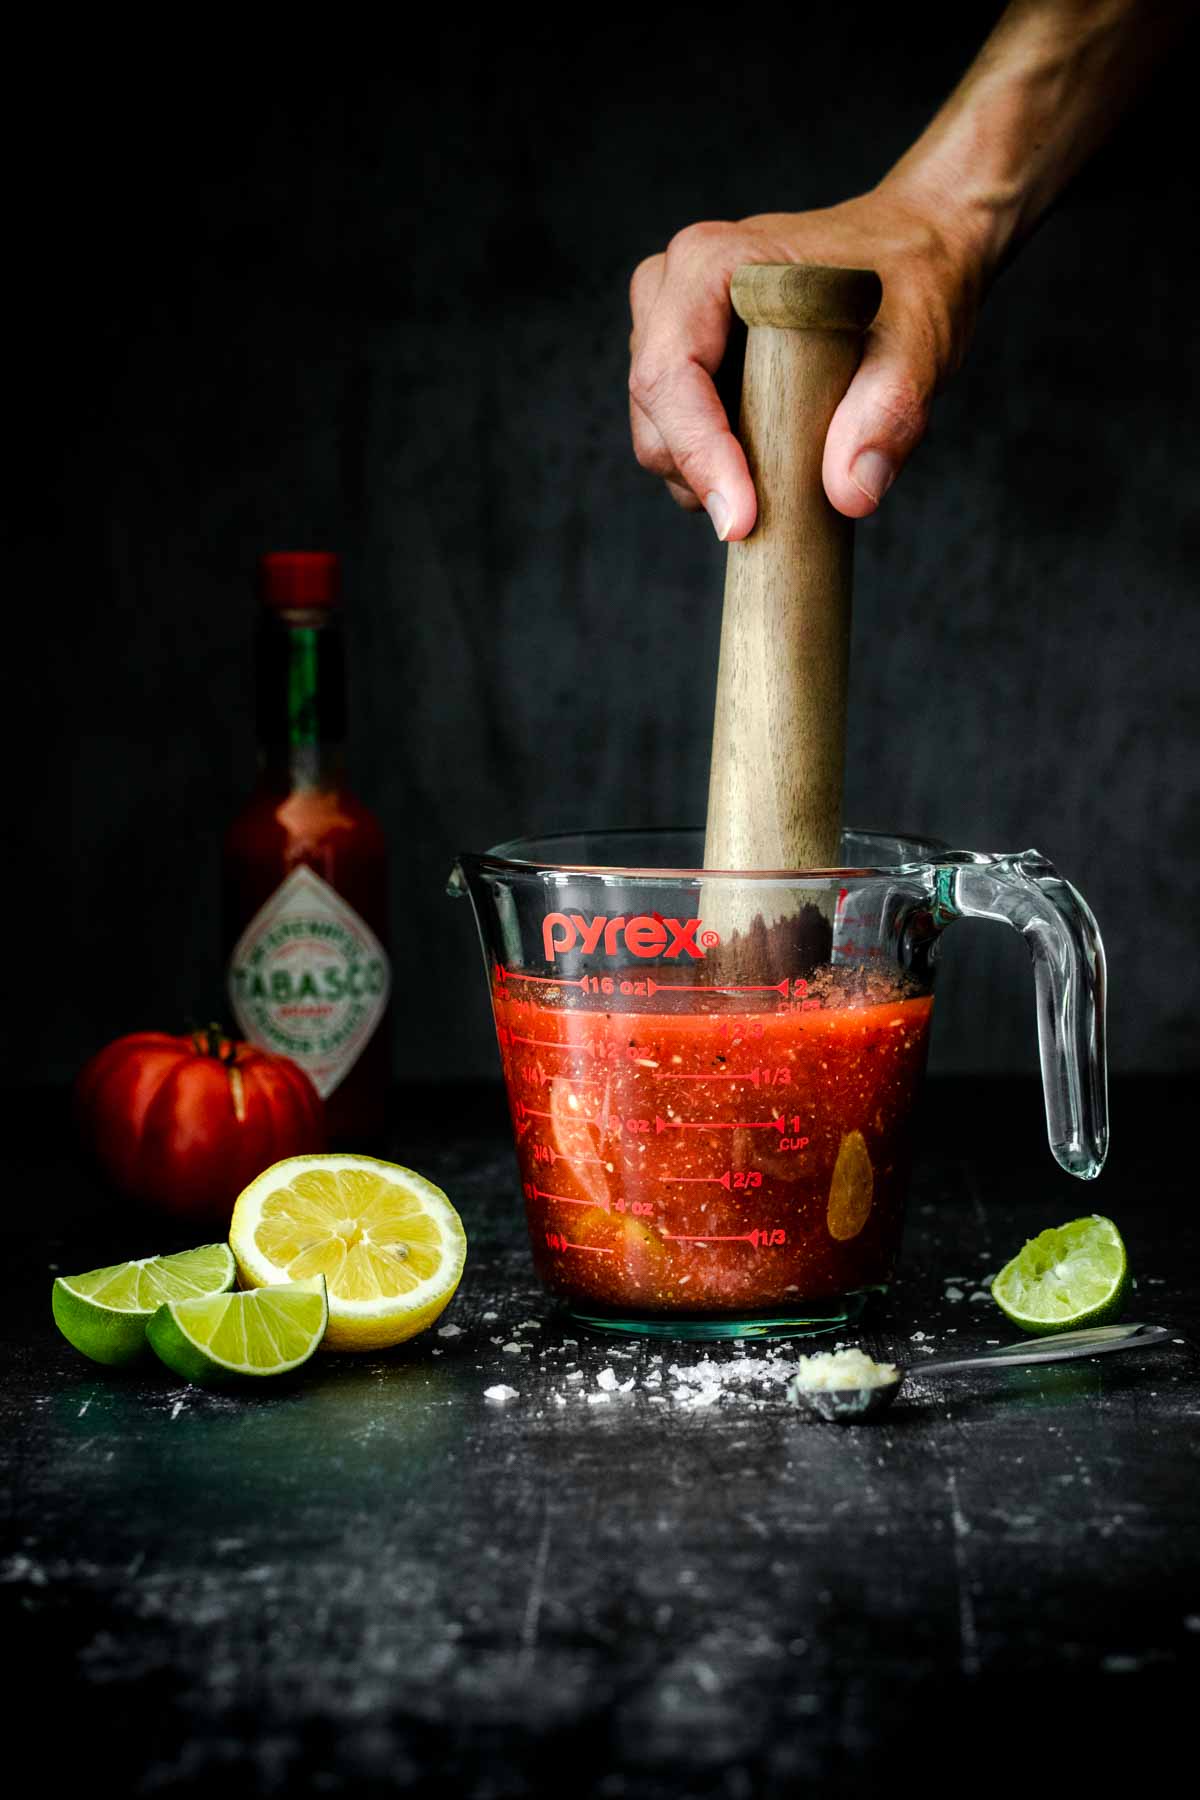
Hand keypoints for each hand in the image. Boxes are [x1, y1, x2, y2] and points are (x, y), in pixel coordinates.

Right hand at [628, 184, 987, 537]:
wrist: (917, 248)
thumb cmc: (912, 277)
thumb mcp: (919, 340)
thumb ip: (888, 410)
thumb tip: (850, 493)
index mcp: (710, 264)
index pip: (671, 374)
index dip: (697, 453)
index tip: (741, 519)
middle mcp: (672, 289)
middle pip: (656, 414)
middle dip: (704, 476)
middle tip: (775, 513)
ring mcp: (669, 326)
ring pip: (659, 433)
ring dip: (710, 475)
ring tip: (784, 475)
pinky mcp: (683, 361)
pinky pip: (676, 435)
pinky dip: (715, 466)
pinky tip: (770, 463)